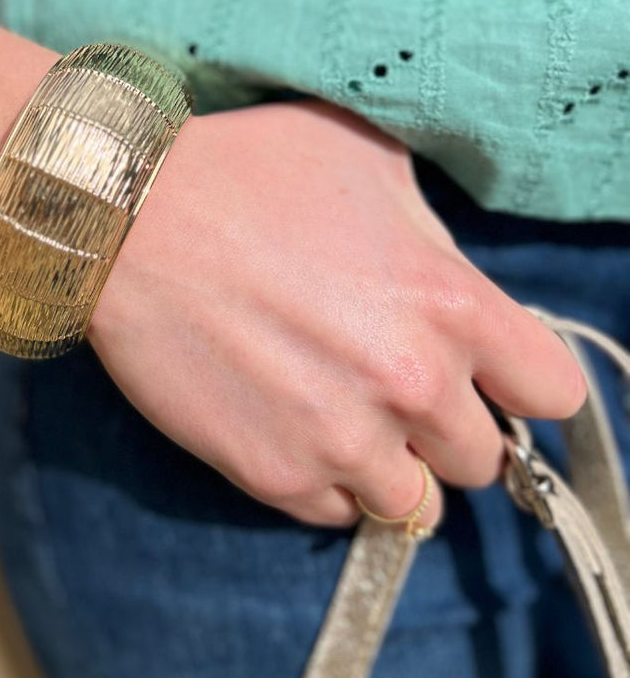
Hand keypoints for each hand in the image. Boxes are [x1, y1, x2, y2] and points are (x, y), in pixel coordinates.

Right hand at [87, 98, 587, 529]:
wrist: (124, 217)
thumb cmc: (246, 171)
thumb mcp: (368, 163)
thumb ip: (434, 239)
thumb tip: (447, 289)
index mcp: (452, 305)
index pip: (552, 394)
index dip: (522, 384)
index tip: (488, 375)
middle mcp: (410, 385)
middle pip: (482, 458)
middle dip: (445, 424)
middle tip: (391, 384)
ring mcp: (341, 441)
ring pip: (416, 504)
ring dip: (391, 467)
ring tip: (343, 415)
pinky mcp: (274, 474)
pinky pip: (338, 514)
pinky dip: (327, 480)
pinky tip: (292, 424)